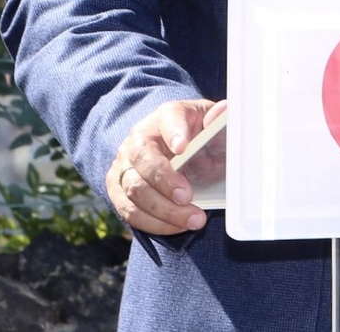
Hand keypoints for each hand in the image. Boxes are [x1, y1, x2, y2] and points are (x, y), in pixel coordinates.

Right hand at [106, 97, 225, 234]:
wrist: (176, 152)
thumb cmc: (197, 137)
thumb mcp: (213, 125)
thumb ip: (219, 120)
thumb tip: (222, 112)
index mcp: (167, 116)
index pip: (169, 117)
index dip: (174, 132)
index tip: (183, 147)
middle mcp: (140, 137)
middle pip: (144, 158)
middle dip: (165, 181)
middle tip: (188, 197)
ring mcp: (124, 164)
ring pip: (135, 189)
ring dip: (164, 210)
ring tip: (194, 219)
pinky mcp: (118, 189)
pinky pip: (130, 211)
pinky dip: (154, 223)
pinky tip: (177, 226)